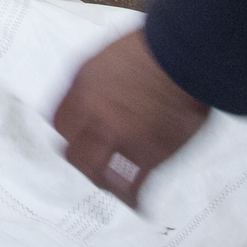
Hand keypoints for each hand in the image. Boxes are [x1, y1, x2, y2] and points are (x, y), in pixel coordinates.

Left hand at [51, 28, 209, 207]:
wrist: (187, 50)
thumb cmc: (159, 44)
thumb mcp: (113, 51)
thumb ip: (103, 76)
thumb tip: (106, 89)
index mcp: (83, 82)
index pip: (59, 120)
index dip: (68, 132)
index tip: (76, 137)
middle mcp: (93, 111)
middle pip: (71, 149)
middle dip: (80, 158)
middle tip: (91, 163)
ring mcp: (118, 134)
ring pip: (94, 170)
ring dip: (101, 179)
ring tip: (111, 185)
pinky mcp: (146, 152)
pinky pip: (131, 185)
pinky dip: (133, 197)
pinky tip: (136, 203)